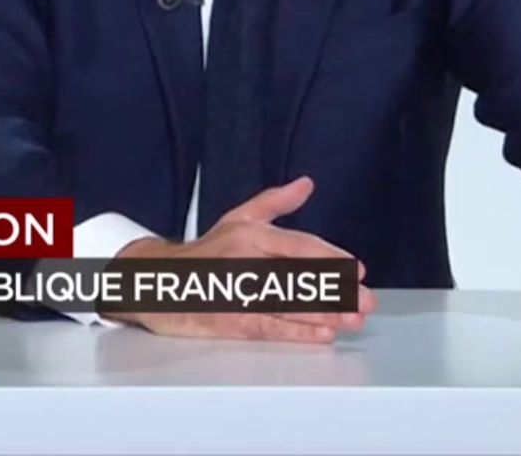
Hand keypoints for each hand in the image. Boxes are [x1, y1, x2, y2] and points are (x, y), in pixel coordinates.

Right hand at [101, 175, 376, 341]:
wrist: (155, 280)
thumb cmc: (203, 251)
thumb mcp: (237, 217)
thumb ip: (275, 202)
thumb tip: (306, 184)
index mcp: (249, 233)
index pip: (299, 245)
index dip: (331, 258)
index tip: (358, 270)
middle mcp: (244, 259)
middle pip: (299, 276)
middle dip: (336, 291)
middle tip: (365, 302)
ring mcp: (234, 290)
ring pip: (287, 303)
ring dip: (324, 314)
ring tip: (351, 320)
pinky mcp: (226, 319)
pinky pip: (268, 326)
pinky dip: (297, 332)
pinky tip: (321, 335)